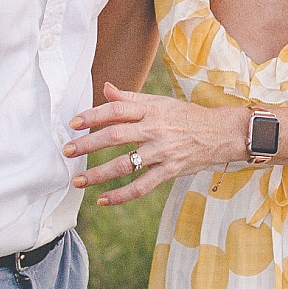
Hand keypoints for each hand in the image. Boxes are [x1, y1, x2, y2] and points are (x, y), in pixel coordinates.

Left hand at [64, 83, 247, 205]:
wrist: (220, 133)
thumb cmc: (185, 115)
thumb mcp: (160, 102)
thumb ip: (130, 98)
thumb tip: (105, 87)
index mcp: (151, 109)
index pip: (117, 110)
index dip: (93, 115)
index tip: (73, 123)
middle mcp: (155, 129)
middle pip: (116, 136)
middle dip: (88, 144)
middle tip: (67, 151)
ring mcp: (162, 152)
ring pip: (125, 164)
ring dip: (98, 174)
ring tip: (78, 180)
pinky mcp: (170, 171)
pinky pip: (142, 187)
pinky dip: (121, 196)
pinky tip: (103, 200)